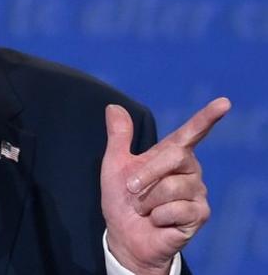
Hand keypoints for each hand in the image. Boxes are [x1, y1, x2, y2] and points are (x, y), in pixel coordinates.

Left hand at [100, 98, 230, 274]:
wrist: (125, 235)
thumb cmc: (122, 200)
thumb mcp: (115, 166)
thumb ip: (119, 137)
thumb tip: (113, 107)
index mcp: (171, 155)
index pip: (192, 132)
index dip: (207, 117)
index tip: (223, 102)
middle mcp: (189, 170)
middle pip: (174, 157)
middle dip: (145, 174)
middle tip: (131, 190)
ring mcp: (197, 192)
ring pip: (171, 186)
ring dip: (147, 200)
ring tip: (145, 209)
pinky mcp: (199, 214)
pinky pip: (174, 209)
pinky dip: (157, 216)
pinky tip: (158, 221)